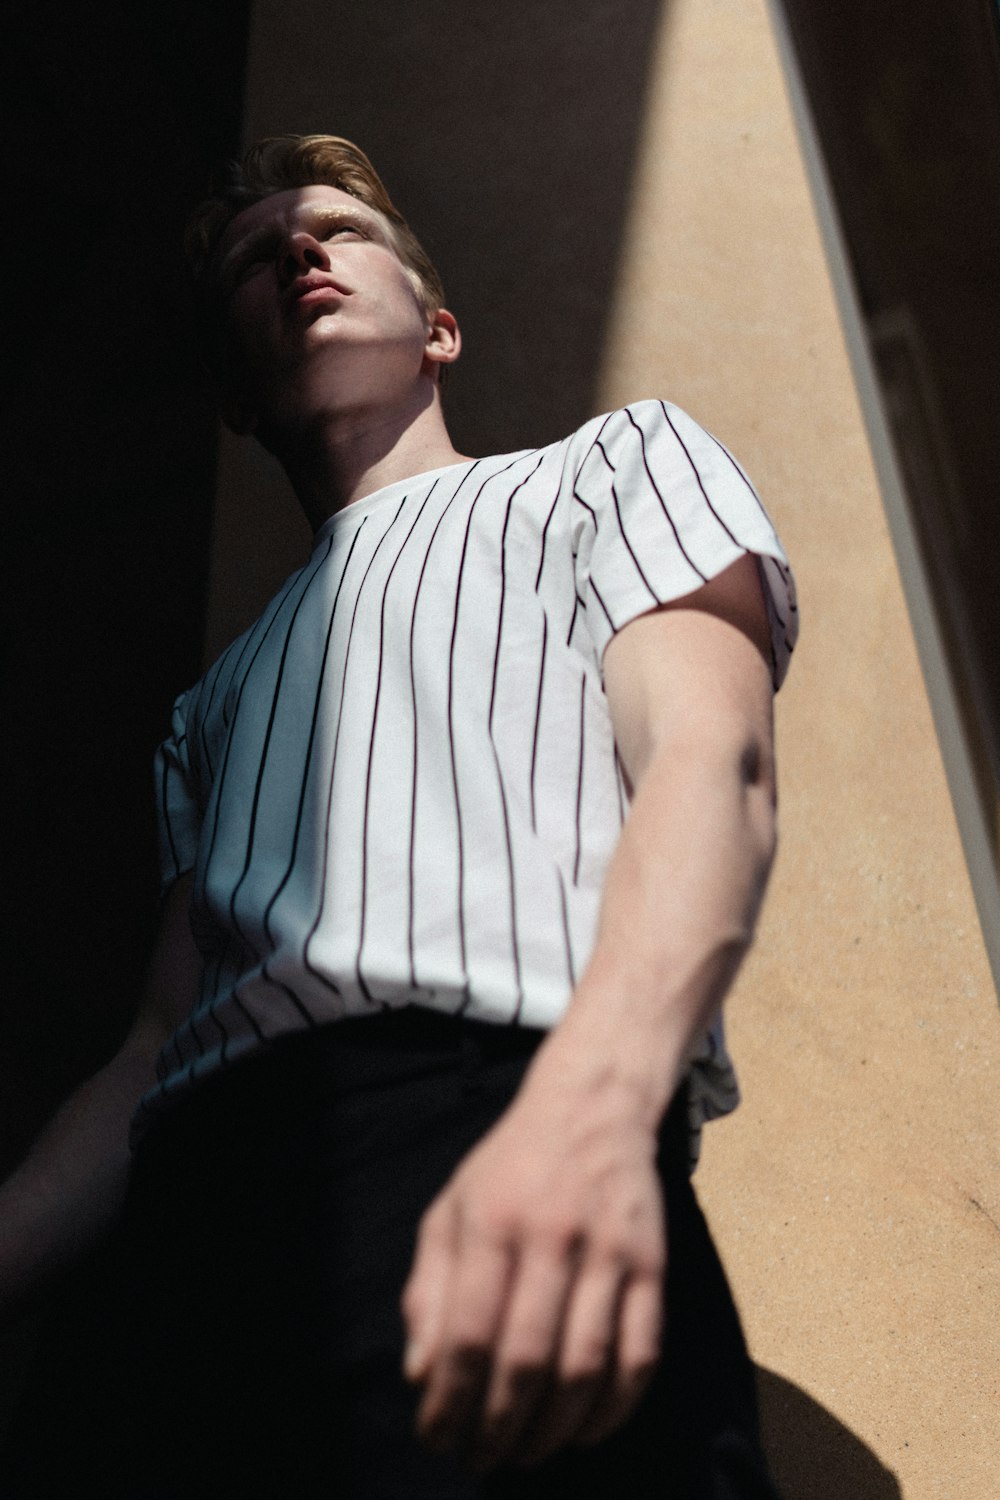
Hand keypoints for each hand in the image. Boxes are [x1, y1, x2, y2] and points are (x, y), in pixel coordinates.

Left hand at [400, 1067, 665, 1469]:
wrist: (592, 1107)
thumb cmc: (509, 1167)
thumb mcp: (450, 1209)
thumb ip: (428, 1289)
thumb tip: (421, 1374)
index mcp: (492, 1220)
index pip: (467, 1332)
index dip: (450, 1399)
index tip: (438, 1438)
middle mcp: (551, 1235)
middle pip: (525, 1358)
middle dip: (498, 1426)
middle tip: (480, 1459)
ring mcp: (609, 1250)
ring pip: (585, 1365)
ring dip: (554, 1427)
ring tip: (527, 1453)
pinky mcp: (653, 1263)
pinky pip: (640, 1353)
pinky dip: (614, 1407)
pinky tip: (585, 1430)